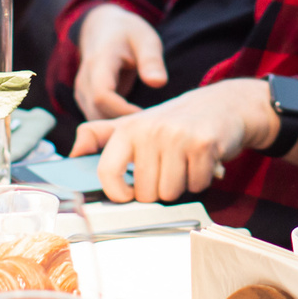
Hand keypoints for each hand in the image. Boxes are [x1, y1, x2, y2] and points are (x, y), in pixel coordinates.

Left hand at [68, 78, 276, 202]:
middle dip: (159, 189)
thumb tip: (73, 153)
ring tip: (186, 164)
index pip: (107, 172)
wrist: (224, 104)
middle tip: (169, 168)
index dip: (117, 193)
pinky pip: (196, 185)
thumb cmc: (175, 120)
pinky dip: (202, 180)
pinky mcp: (204, 144)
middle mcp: (150, 130)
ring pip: (170, 192)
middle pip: (144, 192)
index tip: (127, 194)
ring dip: (182, 185)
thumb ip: (101, 136)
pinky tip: (203, 162)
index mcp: (128, 129)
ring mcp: (177, 136)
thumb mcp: (135, 123)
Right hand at [73, 2, 166, 120]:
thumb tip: (159, 83)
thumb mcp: (145, 39)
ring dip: (117, 126)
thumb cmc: (128, 33)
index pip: (103, 96)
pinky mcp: (86, 100)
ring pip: (95, 120)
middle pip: (97, 113)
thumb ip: (151, 60)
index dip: (123, 111)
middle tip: (150, 126)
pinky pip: (96, 118)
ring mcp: (82, 92)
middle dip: (122, 124)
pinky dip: (113, 124)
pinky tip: (134, 123)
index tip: (147, 116)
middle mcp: (85, 80)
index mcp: (100, 62)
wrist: (102, 27)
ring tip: (144, 126)